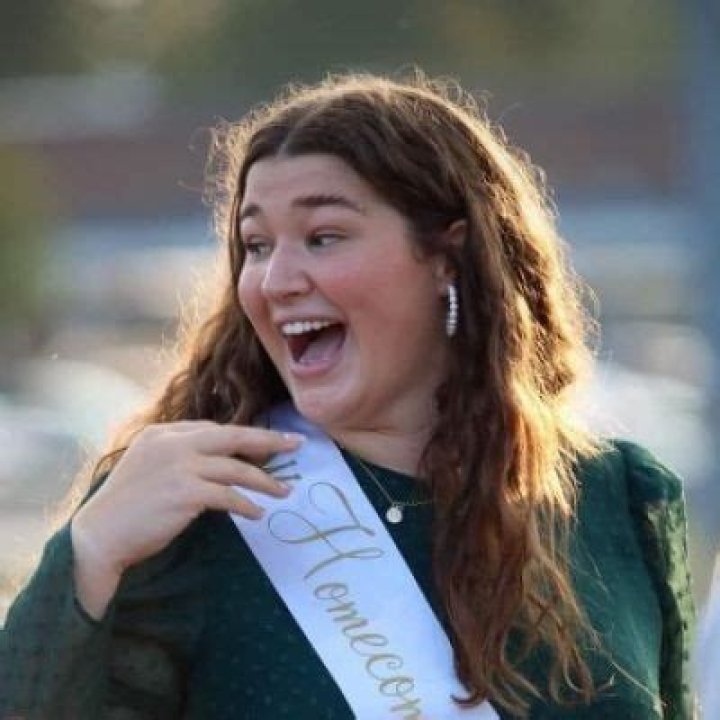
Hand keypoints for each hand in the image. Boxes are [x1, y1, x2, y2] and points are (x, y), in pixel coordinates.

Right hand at [70, 421, 301, 616]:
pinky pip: (228, 496)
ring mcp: (180, 466)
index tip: (270, 444)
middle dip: (269, 439)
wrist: (100, 534)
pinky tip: (257, 513)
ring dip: (265, 481)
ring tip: (284, 492)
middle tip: (296, 444)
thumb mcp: (150, 466)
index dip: (244, 438)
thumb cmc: (127, 505)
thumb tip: (224, 461)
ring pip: (236, 468)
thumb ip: (181, 456)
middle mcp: (173, 443)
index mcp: (163, 433)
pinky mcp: (185, 493)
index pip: (214, 429)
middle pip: (233, 436)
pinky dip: (246, 505)